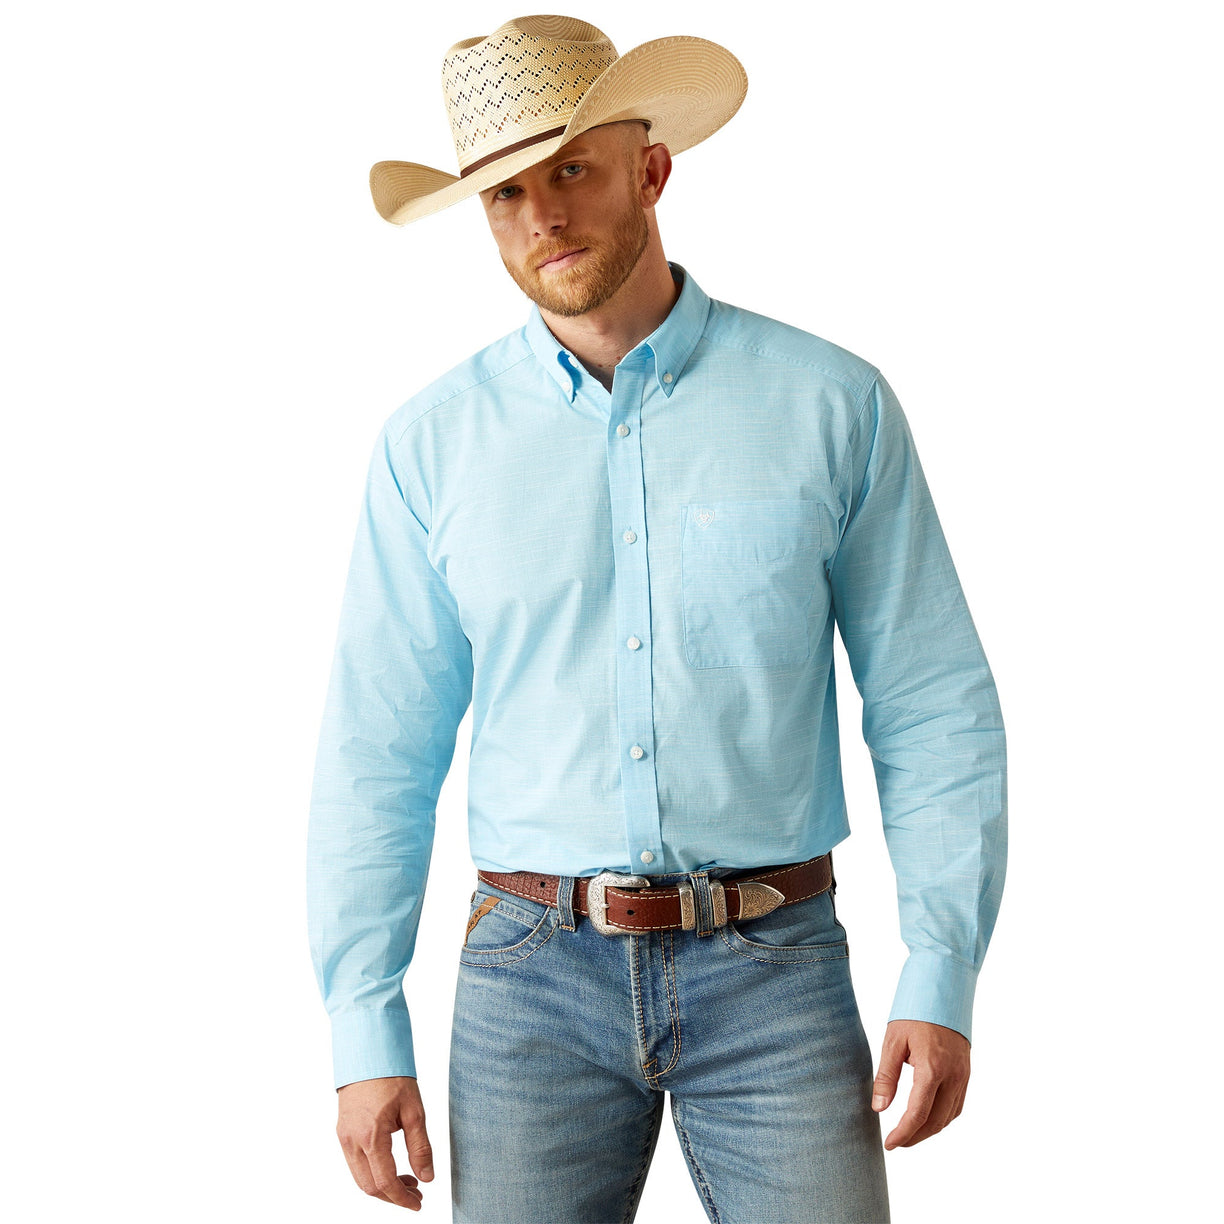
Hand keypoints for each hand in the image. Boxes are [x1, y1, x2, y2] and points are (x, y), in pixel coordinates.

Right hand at [336, 1075, 434, 1209]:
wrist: (368, 1053)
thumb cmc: (392, 1077)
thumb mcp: (415, 1111)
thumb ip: (420, 1147)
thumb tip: (427, 1177)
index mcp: (371, 1136)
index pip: (385, 1182)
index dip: (402, 1198)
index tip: (418, 1203)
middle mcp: (352, 1141)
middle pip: (369, 1187)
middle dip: (393, 1197)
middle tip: (416, 1194)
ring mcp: (344, 1137)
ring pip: (360, 1178)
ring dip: (382, 1187)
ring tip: (407, 1181)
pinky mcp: (342, 1132)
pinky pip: (354, 1164)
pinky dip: (371, 1173)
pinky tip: (390, 1167)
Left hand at [872, 1019, 969, 1148]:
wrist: (943, 989)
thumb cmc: (914, 1012)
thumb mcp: (893, 1041)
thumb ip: (886, 1077)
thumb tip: (879, 1108)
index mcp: (932, 1068)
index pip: (918, 1114)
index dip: (903, 1133)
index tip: (889, 1144)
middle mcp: (953, 1076)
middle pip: (936, 1121)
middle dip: (916, 1137)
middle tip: (897, 1142)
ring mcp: (963, 1075)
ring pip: (950, 1116)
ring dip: (930, 1130)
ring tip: (910, 1133)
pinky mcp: (966, 1072)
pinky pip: (958, 1104)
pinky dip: (943, 1117)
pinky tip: (929, 1117)